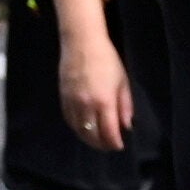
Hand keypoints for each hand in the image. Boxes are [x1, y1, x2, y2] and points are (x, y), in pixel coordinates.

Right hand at [60, 13, 131, 151]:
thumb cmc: (107, 60)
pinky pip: (69, 120)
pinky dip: (77, 128)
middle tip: (109, 146)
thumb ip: (125, 106)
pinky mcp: (63, 97)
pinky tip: (84, 129)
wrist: (82, 43)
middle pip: (92, 135)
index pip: (109, 132)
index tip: (119, 146)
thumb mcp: (122, 82)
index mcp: (104, 102)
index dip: (114, 143)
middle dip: (102, 144)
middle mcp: (86, 105)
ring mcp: (72, 102)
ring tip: (97, 141)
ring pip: (79, 130)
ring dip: (88, 139)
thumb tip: (126, 126)